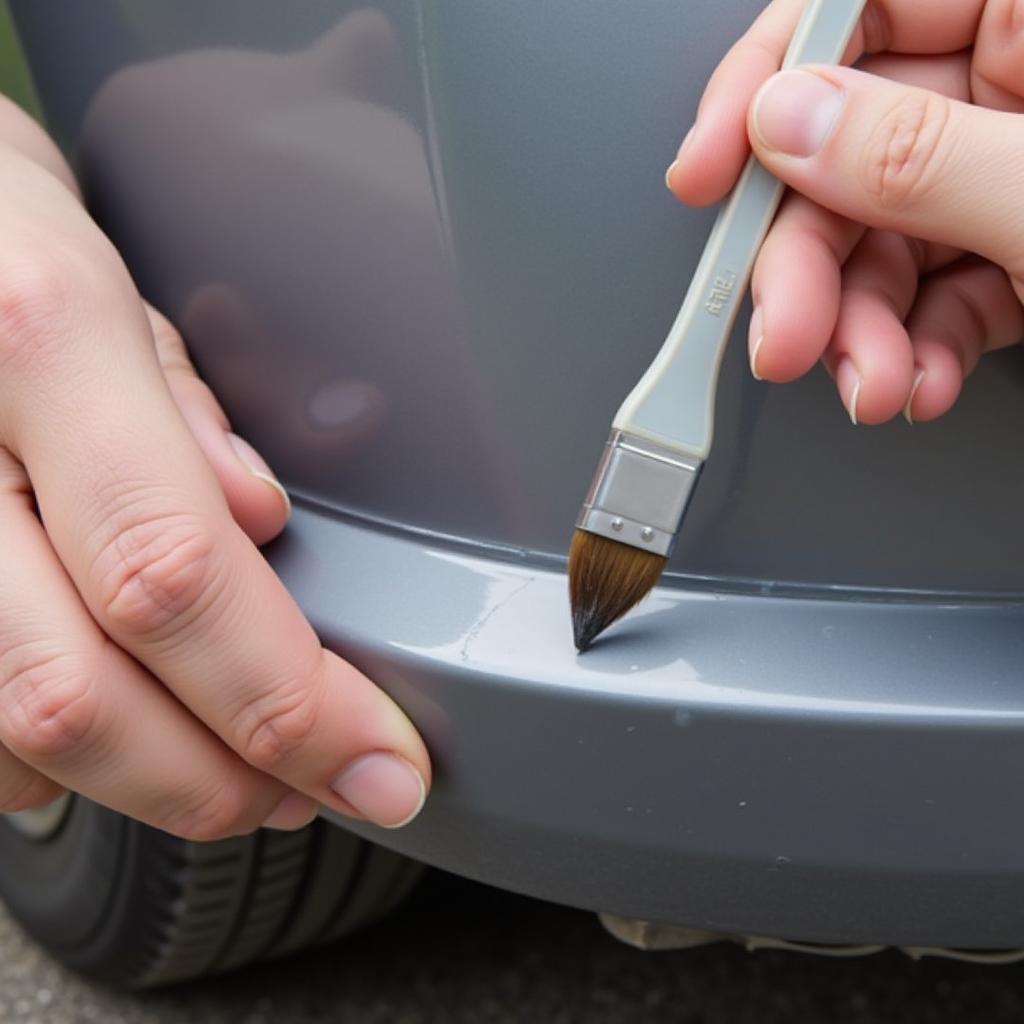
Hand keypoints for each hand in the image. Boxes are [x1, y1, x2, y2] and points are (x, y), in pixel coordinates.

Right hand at [0, 96, 429, 836]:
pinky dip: (52, 762)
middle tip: (323, 788)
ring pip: (11, 738)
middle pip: (77, 694)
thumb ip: (190, 411)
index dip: (291, 702)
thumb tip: (259, 523)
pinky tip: (125, 731)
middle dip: (225, 778)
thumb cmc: (4, 238)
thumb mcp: (123, 282)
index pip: (175, 574)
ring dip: (149, 784)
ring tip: (240, 766)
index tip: (380, 762)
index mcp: (40, 338)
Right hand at [667, 0, 1023, 423]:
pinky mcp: (1017, 251)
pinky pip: (933, 293)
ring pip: (880, 241)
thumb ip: (919, 153)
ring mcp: (1007, 173)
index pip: (855, 7)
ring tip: (876, 387)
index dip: (762, 83)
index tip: (706, 172)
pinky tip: (919, 385)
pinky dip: (914, 350)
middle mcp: (1008, 88)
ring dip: (858, 333)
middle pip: (847, 154)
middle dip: (807, 265)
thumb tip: (786, 123)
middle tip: (789, 335)